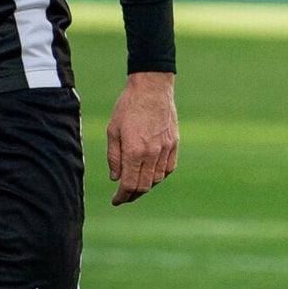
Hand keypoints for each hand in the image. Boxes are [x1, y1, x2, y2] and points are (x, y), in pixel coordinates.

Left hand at [106, 71, 178, 205]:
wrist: (152, 88)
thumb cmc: (128, 106)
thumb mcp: (113, 130)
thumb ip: (114, 157)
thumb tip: (116, 178)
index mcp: (134, 151)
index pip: (129, 184)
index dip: (122, 196)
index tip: (116, 201)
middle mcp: (151, 153)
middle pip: (144, 186)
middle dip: (132, 195)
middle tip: (123, 197)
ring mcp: (165, 149)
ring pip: (157, 179)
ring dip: (145, 186)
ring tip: (135, 185)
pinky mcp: (174, 144)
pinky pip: (168, 169)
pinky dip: (159, 176)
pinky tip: (150, 174)